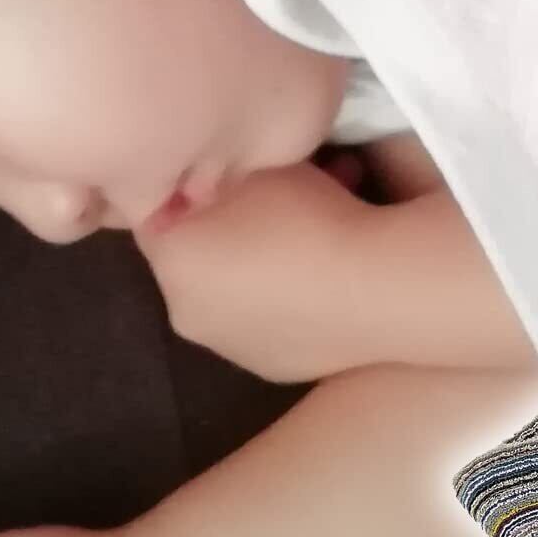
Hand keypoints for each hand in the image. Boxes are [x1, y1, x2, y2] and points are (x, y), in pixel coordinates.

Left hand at [133, 160, 376, 382]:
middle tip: (280, 209)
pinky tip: (327, 284)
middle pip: (196, 261)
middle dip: (226, 235)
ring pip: (235, 299)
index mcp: (169, 256)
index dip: (195, 189)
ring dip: (258, 273)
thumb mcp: (258, 166)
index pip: (159, 212)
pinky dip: (288, 307)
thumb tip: (217, 181)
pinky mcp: (273, 370)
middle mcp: (183, 311)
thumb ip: (222, 173)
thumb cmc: (310, 216)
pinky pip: (271, 328)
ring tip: (314, 245)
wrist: (378, 286)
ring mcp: (229, 349)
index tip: (235, 174)